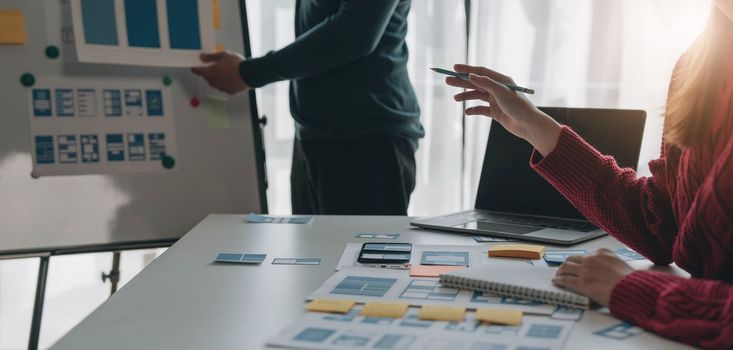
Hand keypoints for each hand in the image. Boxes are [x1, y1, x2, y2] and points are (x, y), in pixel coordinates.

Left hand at [191, 51, 249, 94]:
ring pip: (215, 82)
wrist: (251, 74)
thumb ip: (210, 57)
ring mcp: (221, 88)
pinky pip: (224, 86)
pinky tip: (232, 76)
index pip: (196, 70)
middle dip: (209, 71)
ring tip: (227, 70)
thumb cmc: (237, 64)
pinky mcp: (229, 91)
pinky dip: (226, 82)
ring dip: (218, 77)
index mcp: (210, 73)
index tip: (196, 65)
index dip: (195, 67)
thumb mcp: (223, 55)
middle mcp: (214, 83)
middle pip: (206, 77)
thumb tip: (202, 57)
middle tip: (217, 64)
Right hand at [447, 64, 561, 155]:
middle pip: (476, 83)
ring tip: (455, 99)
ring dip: (466, 96)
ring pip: (477, 96)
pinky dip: (473, 110)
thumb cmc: (518, 106)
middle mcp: (498, 89)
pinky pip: (481, 109)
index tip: (454, 68)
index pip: (481, 72)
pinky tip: (467, 112)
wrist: (528, 125)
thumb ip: (485, 83)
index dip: (467, 69)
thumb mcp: (501, 92)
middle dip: (462, 82)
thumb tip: (471, 75)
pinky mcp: (496, 112)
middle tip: (448, 81)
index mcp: (501, 80)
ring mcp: (496, 101)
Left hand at [552, 248, 633, 305]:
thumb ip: (613, 263)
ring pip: (566, 267)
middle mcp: (592, 259)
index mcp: (603, 253)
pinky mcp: (581, 283)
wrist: (632, 289)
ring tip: (558, 274)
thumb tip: (611, 268)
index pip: (587, 255)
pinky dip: (559, 280)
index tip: (579, 263)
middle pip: (573, 259)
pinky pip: (565, 280)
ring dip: (560, 270)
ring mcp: (585, 270)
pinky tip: (556, 282)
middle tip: (565, 268)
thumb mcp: (623, 264)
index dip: (581, 260)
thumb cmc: (631, 281)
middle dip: (568, 263)